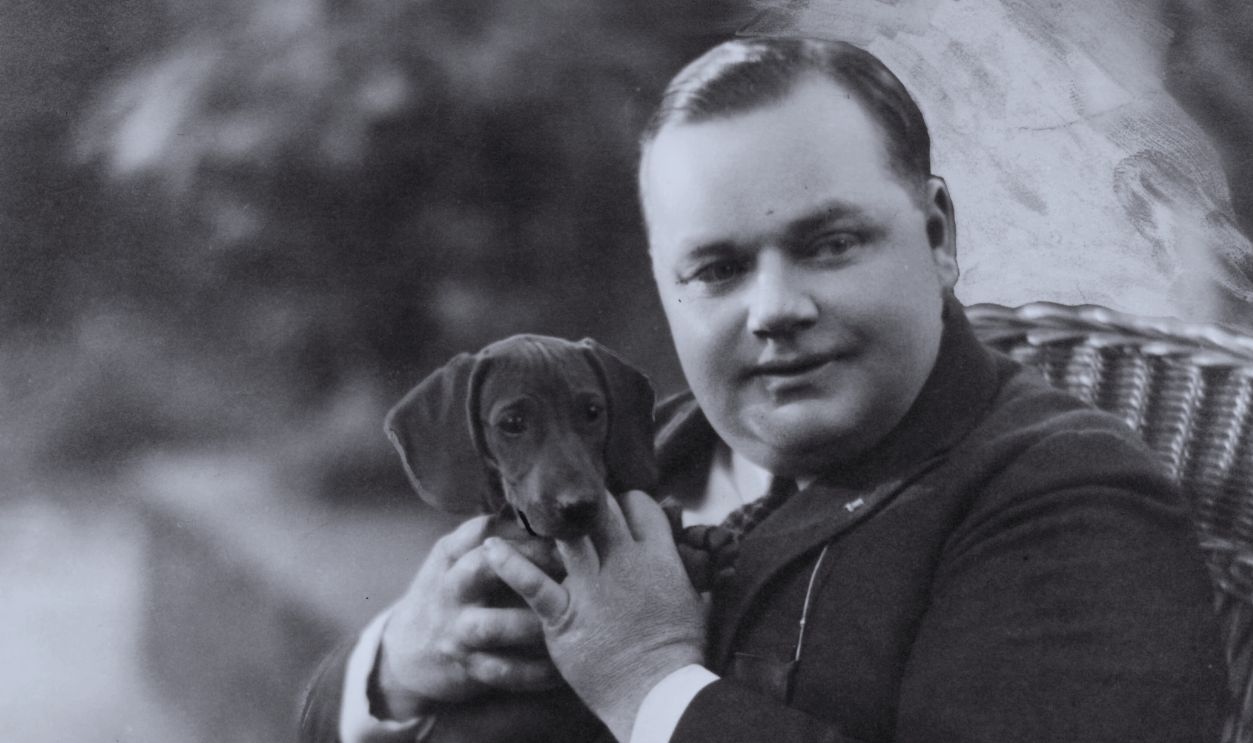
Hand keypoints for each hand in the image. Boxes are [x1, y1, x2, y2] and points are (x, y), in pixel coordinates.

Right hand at [375, 515, 563, 718]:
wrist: (407, 649)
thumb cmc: (451, 593)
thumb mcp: (457, 558)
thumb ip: (494, 537)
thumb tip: (547, 511)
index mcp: (450, 554)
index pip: (483, 530)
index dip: (524, 530)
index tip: (561, 532)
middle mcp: (449, 588)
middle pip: (482, 568)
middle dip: (528, 567)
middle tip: (569, 570)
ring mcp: (454, 629)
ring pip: (492, 625)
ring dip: (532, 623)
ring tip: (567, 620)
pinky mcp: (464, 665)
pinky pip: (501, 671)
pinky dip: (533, 672)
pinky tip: (560, 668)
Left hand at [483, 491, 706, 741]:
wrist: (658, 692)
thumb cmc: (680, 651)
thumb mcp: (695, 600)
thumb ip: (690, 570)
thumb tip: (699, 554)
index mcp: (659, 557)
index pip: (640, 505)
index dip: (627, 502)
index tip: (619, 510)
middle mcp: (624, 563)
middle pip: (601, 510)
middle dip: (589, 502)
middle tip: (575, 506)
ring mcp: (591, 588)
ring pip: (566, 536)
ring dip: (549, 522)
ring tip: (533, 512)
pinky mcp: (564, 616)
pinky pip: (531, 584)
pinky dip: (508, 564)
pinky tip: (491, 548)